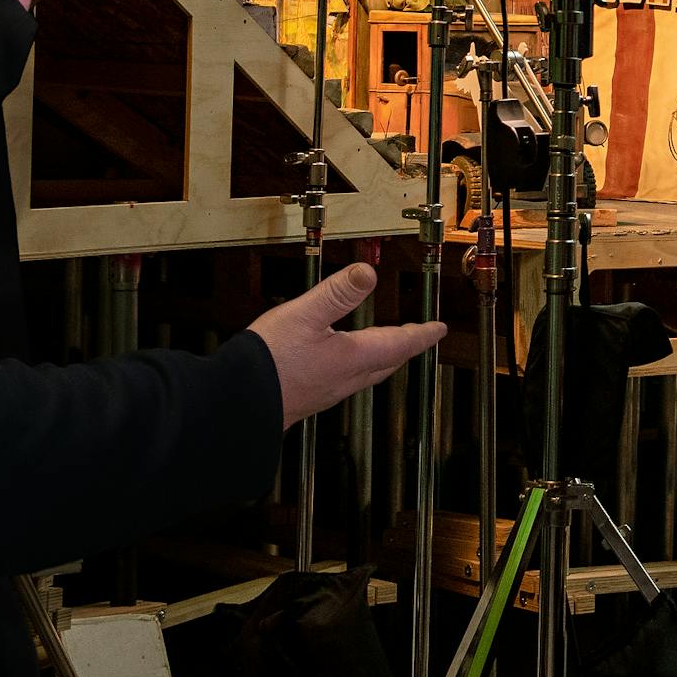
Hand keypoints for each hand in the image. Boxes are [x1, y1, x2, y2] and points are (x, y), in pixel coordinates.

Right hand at [247, 263, 443, 426]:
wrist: (238, 403)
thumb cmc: (268, 362)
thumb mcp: (304, 315)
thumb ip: (337, 294)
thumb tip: (368, 274)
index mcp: (351, 358)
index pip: (398, 345)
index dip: (421, 335)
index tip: (438, 329)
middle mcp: (344, 378)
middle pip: (387, 363)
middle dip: (405, 348)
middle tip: (419, 338)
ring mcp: (327, 391)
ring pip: (367, 374)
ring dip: (383, 358)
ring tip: (387, 347)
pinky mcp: (308, 397)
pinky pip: (346, 380)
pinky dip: (357, 367)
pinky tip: (340, 362)